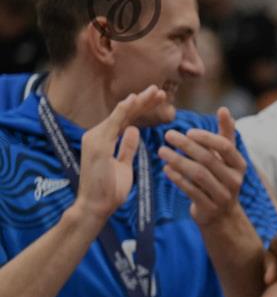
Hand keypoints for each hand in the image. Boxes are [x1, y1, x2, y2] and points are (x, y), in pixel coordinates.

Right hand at [74, 85, 166, 219]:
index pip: (126, 119)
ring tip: (155, 91)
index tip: (159, 100)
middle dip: (143, 101)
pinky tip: (134, 100)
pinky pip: (113, 123)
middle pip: (125, 114)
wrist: (96, 206)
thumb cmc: (109, 189)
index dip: (142, 108)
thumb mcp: (124, 165)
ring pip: (121, 114)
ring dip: (138, 102)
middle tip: (161, 91)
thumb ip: (127, 147)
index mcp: (104, 139)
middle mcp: (98, 135)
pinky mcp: (97, 144)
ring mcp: (96, 138)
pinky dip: (124, 111)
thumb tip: (134, 130)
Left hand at [159, 108, 246, 226]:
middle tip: (168, 135)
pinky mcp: (209, 208)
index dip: (207, 138)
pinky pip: (191, 190)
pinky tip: (166, 168)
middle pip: (209, 159)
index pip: (226, 147)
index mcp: (240, 165)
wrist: (222, 216)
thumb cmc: (221, 178)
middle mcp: (234, 180)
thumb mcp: (227, 158)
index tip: (189, 130)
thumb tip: (224, 109)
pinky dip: (177, 178)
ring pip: (198, 174)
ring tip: (161, 150)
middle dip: (187, 146)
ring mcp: (223, 196)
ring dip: (178, 161)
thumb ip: (226, 134)